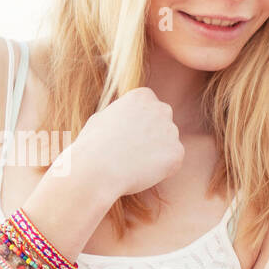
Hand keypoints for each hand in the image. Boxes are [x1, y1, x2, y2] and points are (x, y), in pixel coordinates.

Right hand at [61, 86, 185, 200]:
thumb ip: (121, 116)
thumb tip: (126, 120)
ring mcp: (172, 131)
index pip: (150, 109)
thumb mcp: (102, 118)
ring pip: (168, 145)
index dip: (139, 125)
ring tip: (132, 165)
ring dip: (156, 154)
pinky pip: (172, 163)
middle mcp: (161, 109)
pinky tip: (140, 173)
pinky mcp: (177, 153)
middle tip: (132, 153)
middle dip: (153, 136)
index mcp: (142, 96)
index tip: (126, 138)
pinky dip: (161, 171)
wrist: (96, 168)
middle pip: (163, 124)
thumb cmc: (92, 145)